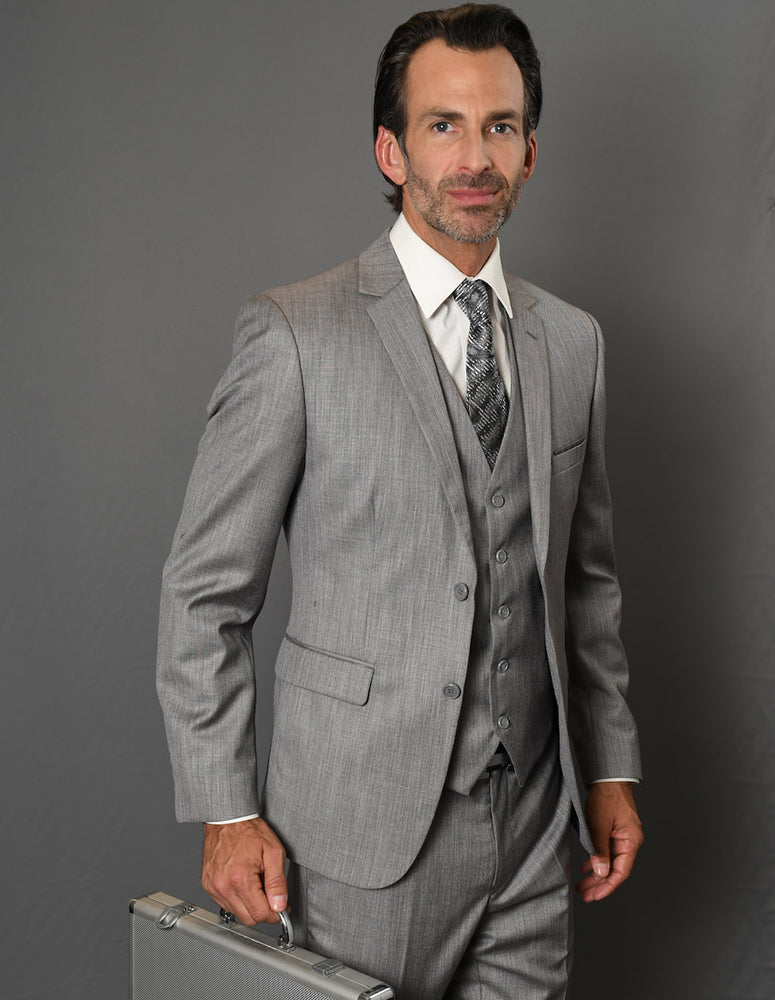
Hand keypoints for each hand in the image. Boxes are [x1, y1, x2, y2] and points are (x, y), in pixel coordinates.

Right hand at [201, 817, 287, 924]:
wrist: (227, 819)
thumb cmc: (249, 831)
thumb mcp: (273, 852)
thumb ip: (278, 882)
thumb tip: (280, 905)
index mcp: (240, 878)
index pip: (260, 914)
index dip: (275, 914)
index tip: (281, 907)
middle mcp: (223, 886)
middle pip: (248, 918)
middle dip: (263, 910)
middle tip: (271, 894)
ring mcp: (213, 887)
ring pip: (236, 913)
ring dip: (250, 905)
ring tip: (256, 882)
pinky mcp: (208, 886)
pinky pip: (225, 904)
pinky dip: (237, 899)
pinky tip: (243, 882)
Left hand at [576, 781, 642, 901]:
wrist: (608, 777)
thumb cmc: (606, 797)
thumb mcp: (599, 825)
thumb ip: (599, 850)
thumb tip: (601, 873)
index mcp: (631, 841)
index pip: (621, 872)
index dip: (607, 886)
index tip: (594, 896)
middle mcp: (629, 841)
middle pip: (615, 869)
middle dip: (599, 884)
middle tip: (585, 895)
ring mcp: (622, 837)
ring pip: (609, 862)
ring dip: (596, 874)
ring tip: (582, 885)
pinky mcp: (614, 831)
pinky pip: (606, 851)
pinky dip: (596, 860)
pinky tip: (586, 868)